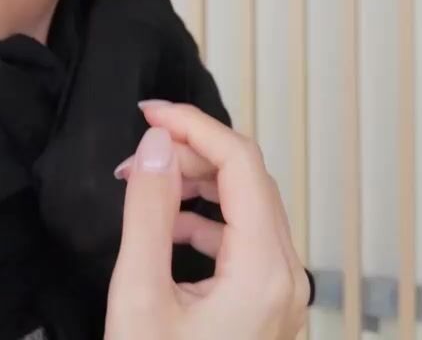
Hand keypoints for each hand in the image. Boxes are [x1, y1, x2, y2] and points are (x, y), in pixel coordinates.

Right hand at [103, 101, 309, 339]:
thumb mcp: (139, 296)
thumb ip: (149, 214)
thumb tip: (158, 143)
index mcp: (263, 272)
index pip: (241, 163)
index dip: (193, 126)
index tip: (148, 112)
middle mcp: (285, 279)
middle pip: (250, 181)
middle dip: (192, 155)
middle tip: (136, 158)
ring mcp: (281, 296)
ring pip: (249, 210)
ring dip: (199, 186)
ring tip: (147, 187)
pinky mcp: (267, 308)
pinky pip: (245, 243)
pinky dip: (208, 222)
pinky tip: (168, 228)